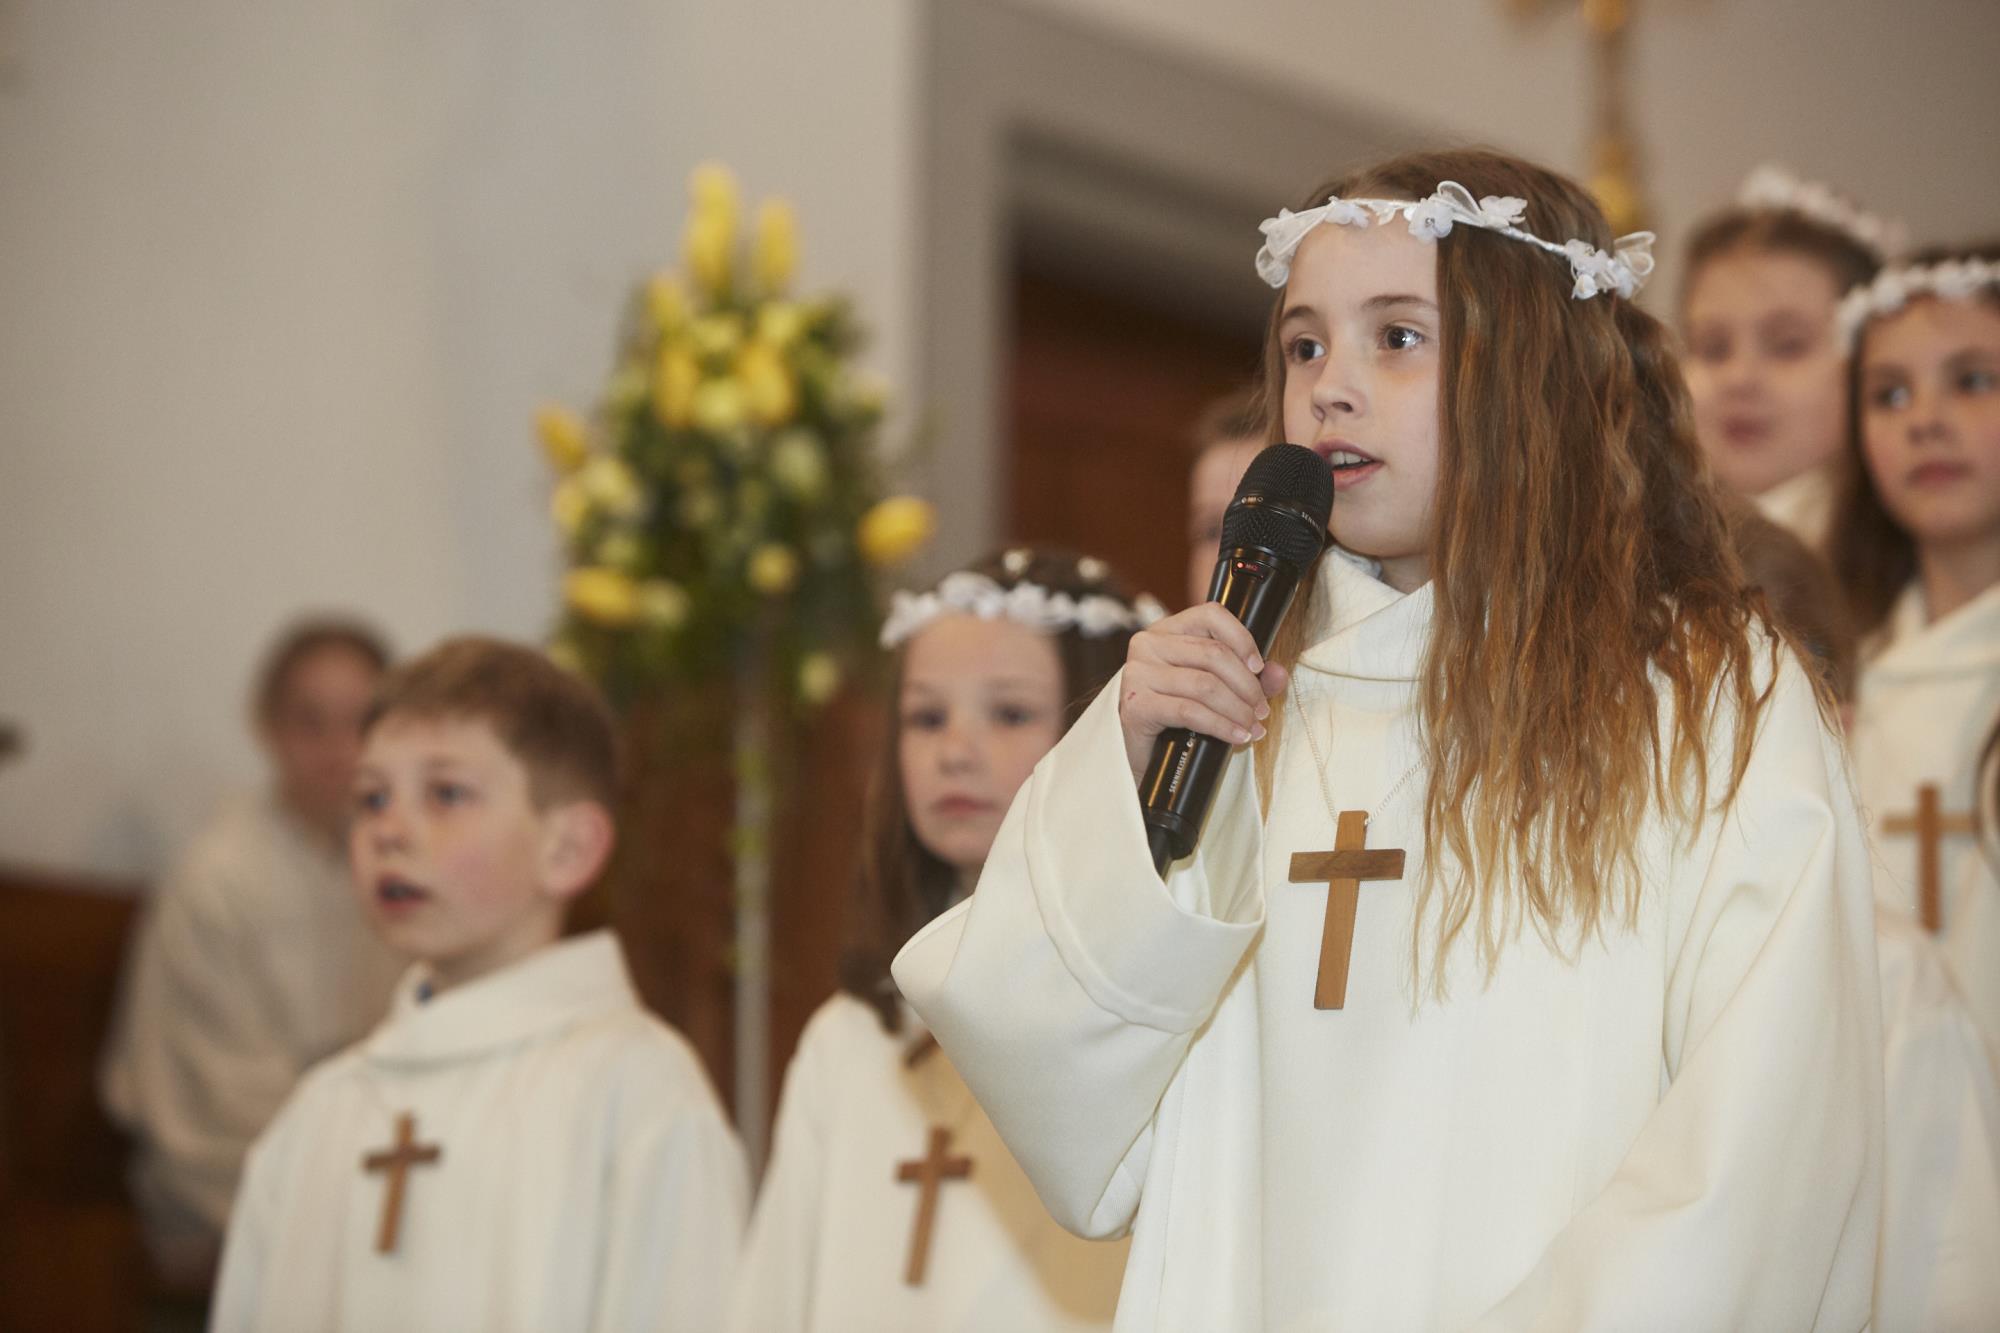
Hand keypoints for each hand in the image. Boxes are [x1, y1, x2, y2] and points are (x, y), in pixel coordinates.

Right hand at [1117, 604, 1288, 784]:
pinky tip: (1236, 737)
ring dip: (1237, 710)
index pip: (1211, 615)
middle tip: (1262, 711)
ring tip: (1252, 727)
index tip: (1259, 667)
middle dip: (1247, 686)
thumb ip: (1249, 677)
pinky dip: (1221, 726)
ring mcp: (1138, 673)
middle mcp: (1148, 644)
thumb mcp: (1214, 689)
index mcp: (1168, 630)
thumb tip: (1278, 673)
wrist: (1139, 753)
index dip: (1242, 639)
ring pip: (1204, 684)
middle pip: (1213, 654)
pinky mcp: (1136, 704)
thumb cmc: (1176, 716)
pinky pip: (1189, 711)